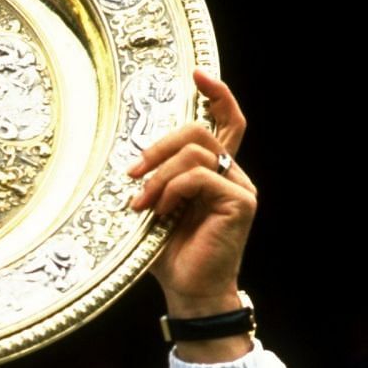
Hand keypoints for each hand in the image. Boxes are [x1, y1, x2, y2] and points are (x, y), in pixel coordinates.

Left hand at [127, 70, 255, 318]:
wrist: (189, 293)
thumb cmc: (169, 255)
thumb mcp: (153, 209)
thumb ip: (154, 179)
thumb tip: (127, 157)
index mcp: (214, 173)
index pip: (225, 122)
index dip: (216, 94)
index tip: (197, 74)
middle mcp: (232, 175)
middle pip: (200, 131)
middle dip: (160, 145)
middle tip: (132, 172)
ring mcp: (240, 188)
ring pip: (196, 152)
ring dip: (159, 175)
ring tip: (141, 203)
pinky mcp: (241, 203)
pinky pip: (201, 177)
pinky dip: (173, 190)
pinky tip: (160, 212)